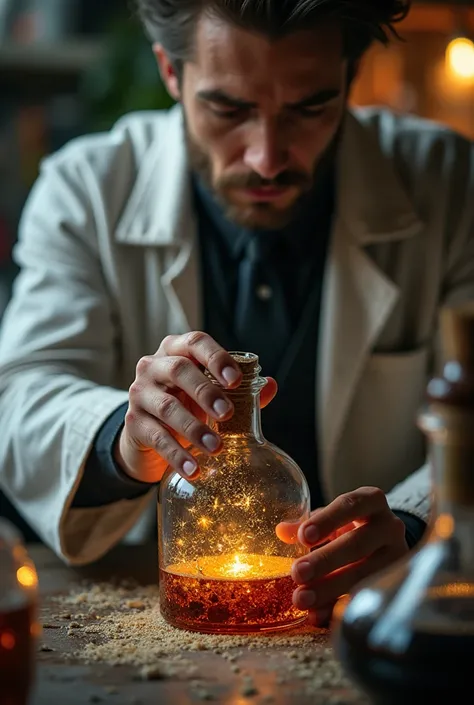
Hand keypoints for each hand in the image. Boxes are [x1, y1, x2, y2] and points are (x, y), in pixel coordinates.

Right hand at [115, 332, 276, 482]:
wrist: (150, 434)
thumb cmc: (187, 404)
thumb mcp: (211, 396)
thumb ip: (240, 392)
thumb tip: (270, 385)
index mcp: (176, 350)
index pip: (195, 342)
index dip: (216, 357)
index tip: (236, 380)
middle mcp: (153, 366)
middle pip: (178, 370)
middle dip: (205, 392)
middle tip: (227, 414)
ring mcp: (139, 394)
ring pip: (166, 407)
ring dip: (194, 428)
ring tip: (216, 447)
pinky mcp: (134, 423)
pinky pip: (156, 438)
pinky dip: (177, 455)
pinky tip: (194, 469)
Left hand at [277, 487, 407, 626]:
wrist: (388, 544)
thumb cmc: (352, 526)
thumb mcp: (333, 519)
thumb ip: (308, 524)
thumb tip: (282, 531)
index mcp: (371, 501)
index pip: (351, 505)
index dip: (327, 521)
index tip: (304, 536)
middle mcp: (389, 527)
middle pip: (357, 544)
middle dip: (325, 561)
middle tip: (297, 573)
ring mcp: (397, 558)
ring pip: (364, 575)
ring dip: (330, 589)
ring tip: (301, 599)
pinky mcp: (396, 585)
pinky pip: (365, 598)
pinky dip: (338, 608)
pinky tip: (317, 615)